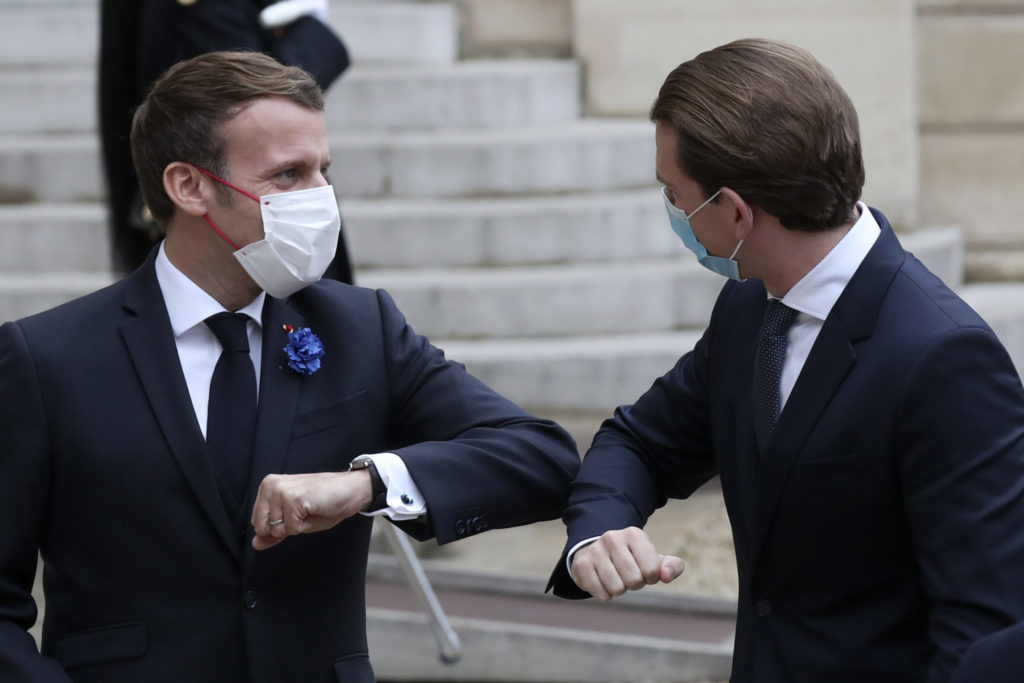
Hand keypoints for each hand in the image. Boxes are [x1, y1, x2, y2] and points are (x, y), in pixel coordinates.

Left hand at [250, 470, 371, 549]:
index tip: (296, 513)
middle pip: (264, 528)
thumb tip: (256, 544)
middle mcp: (271, 485)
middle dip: (285, 528)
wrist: (351, 489)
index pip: (257, 522)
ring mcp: (281, 491)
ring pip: (277, 529)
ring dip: (297, 526)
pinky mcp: (293, 499)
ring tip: (311, 510)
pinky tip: (315, 510)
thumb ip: (274, 531)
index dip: (279, 526)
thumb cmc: (325, 502)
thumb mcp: (295, 519)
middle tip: (304, 513)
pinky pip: (291, 529)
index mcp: (268, 486)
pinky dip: (305, 526)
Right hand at [570, 527, 684, 601]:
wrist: (597, 552)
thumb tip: (666, 576)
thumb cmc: (634, 559)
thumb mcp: (655, 560)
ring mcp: (595, 551)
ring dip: (620, 590)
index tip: (645, 571)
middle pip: (634, 580)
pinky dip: (605, 595)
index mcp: (634, 534)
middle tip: (629, 576)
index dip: (651, 577)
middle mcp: (612, 538)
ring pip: (617, 589)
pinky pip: (601, 595)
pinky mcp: (581, 565)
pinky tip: (602, 581)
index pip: (652, 570)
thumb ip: (672, 567)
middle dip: (635, 584)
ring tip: (616, 577)